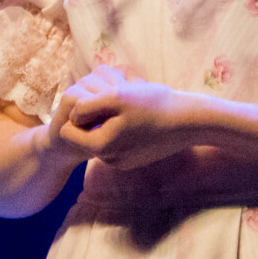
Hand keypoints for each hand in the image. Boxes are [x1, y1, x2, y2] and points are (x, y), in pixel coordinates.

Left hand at [57, 64, 197, 169]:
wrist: (189, 122)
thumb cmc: (154, 105)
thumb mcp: (116, 96)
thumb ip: (88, 106)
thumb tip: (73, 114)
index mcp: (100, 146)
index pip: (68, 130)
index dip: (79, 111)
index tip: (99, 99)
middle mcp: (108, 160)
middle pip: (85, 134)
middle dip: (95, 117)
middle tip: (118, 102)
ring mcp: (122, 162)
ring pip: (102, 137)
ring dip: (109, 122)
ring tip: (132, 109)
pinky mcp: (134, 160)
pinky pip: (117, 143)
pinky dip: (123, 130)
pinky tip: (141, 119)